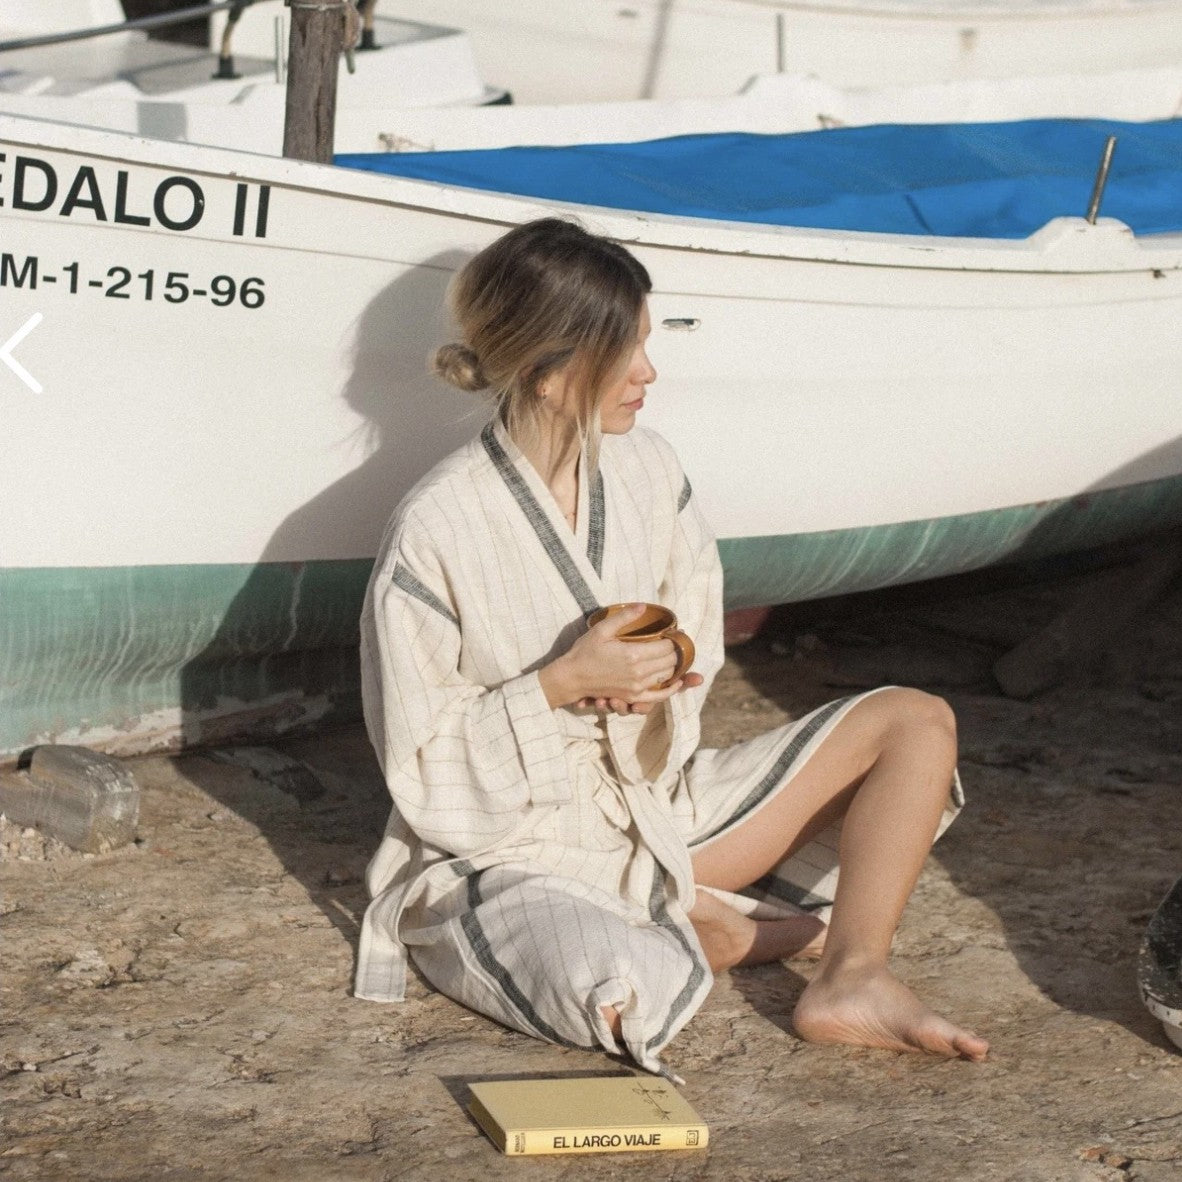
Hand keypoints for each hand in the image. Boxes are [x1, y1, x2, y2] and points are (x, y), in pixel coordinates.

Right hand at [539, 604, 695, 709]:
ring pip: (667, 675)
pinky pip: (659, 696)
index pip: (666, 646)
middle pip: (670, 661)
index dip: (674, 638)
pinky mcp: (633, 697)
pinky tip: (677, 683)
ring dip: (673, 665)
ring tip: (672, 655)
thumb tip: (643, 606)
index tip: (675, 632)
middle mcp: (639, 672)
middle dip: (676, 651)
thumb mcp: (602, 629)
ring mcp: (637, 687)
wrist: (572, 677)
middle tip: (674, 642)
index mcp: (634, 654)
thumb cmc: (585, 652)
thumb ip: (624, 617)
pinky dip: (671, 690)